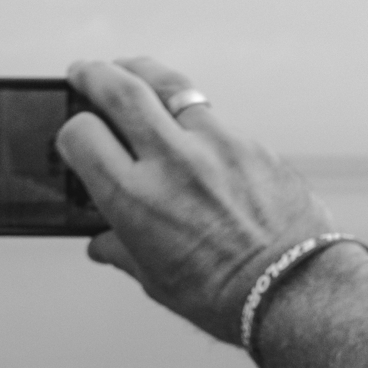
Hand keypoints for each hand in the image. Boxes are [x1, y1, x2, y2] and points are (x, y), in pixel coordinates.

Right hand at [56, 57, 332, 343]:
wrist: (295, 292)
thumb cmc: (225, 296)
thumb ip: (121, 251)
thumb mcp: (155, 279)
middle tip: (83, 72)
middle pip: (121, 90)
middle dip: (94, 74)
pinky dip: (193, 117)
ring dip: (143, 73)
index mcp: (135, 199)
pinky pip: (214, 118)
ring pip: (171, 85)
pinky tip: (189, 128)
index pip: (82, 135)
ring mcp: (216, 145)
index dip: (72, 132)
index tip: (75, 135)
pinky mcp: (251, 144)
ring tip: (130, 72)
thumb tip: (102, 244)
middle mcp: (172, 162)